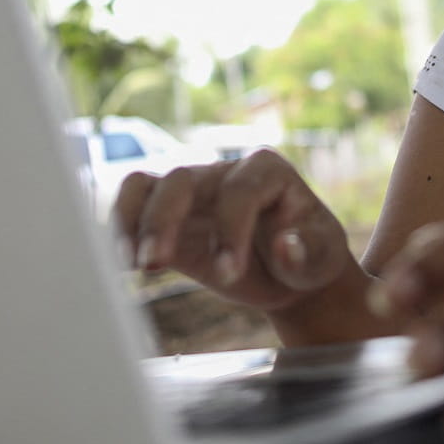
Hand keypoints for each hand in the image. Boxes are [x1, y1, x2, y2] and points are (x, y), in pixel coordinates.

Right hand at [113, 149, 353, 312]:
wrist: (288, 273)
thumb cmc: (310, 255)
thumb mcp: (323, 255)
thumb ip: (308, 251)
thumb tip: (285, 246)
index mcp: (266, 170)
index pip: (238, 190)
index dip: (230, 229)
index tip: (230, 273)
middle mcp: (221, 173)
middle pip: (179, 179)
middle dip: (164, 219)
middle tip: (157, 265)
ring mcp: (190, 193)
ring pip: (144, 185)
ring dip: (131, 222)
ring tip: (131, 263)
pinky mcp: (167, 220)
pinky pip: (132, 212)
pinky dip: (120, 235)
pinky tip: (120, 268)